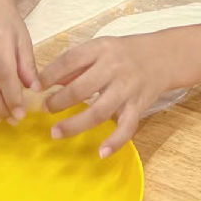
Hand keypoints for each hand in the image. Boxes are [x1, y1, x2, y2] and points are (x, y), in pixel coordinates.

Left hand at [41, 35, 170, 157]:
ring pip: (99, 111)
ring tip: (56, 132)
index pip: (70, 60)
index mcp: (101, 49)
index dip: (51, 74)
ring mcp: (127, 89)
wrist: (163, 56)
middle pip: (82, 88)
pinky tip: (101, 153)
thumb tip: (47, 81)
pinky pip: (127, 127)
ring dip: (75, 124)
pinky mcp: (139, 106)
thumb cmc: (124, 53)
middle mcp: (114, 68)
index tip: (37, 86)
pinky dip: (115, 141)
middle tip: (45, 110)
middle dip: (59, 101)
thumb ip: (76, 64)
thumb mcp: (100, 47)